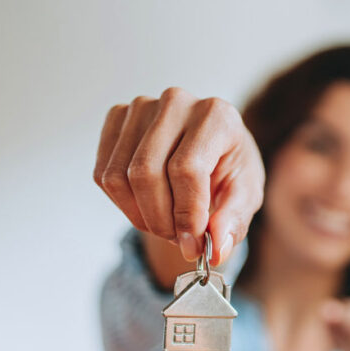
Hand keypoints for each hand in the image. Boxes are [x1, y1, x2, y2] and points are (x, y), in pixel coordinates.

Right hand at [93, 87, 264, 264]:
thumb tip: (216, 249)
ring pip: (119, 176)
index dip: (186, 214)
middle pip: (146, 172)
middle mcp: (176, 101)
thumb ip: (233, 221)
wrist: (211, 150)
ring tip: (166, 224)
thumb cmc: (230, 169)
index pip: (186, 169)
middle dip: (160, 220)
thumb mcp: (245, 196)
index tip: (194, 243)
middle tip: (178, 240)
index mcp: (216, 115)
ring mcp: (141, 107)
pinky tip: (147, 206)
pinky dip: (123, 203)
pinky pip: (104, 174)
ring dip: (140, 215)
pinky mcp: (117, 119)